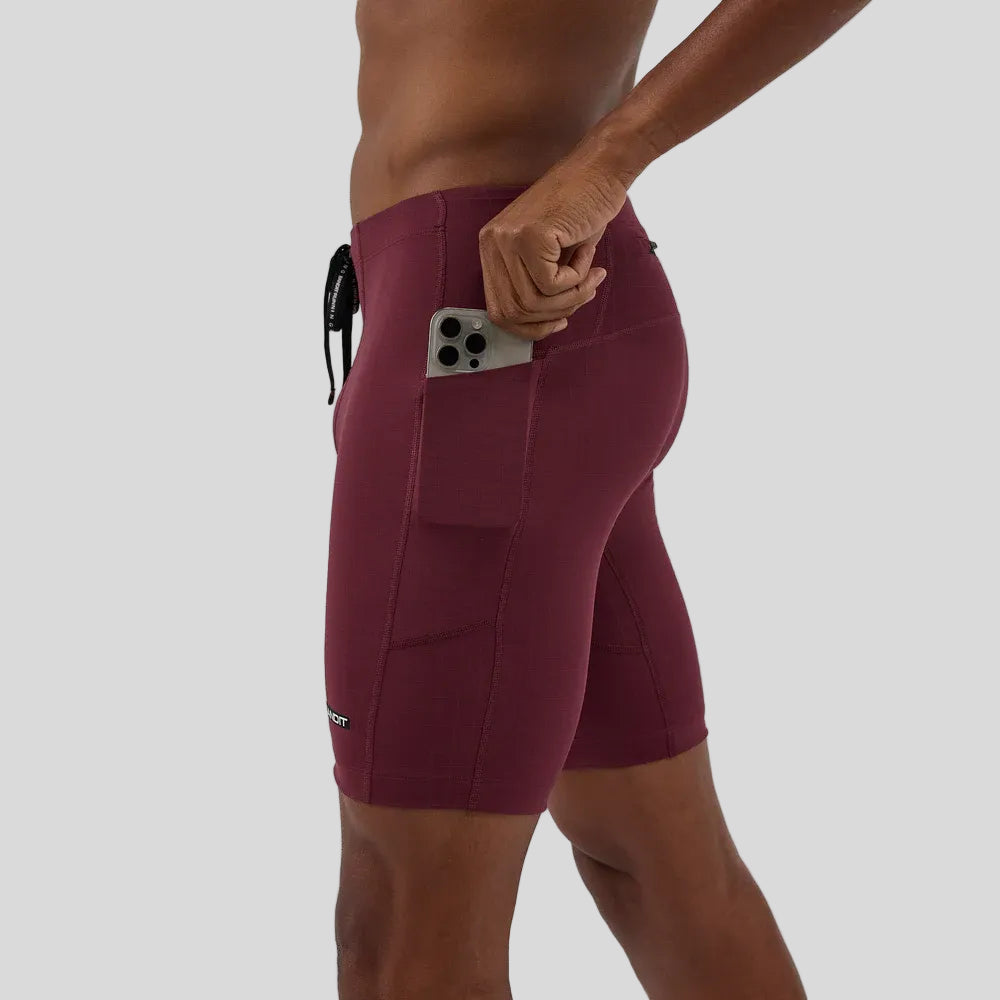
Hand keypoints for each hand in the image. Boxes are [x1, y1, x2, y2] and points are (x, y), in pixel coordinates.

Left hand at [478, 158, 627, 339]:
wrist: (602, 171)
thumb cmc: (582, 211)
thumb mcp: (551, 257)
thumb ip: (537, 287)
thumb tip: (539, 326)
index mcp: (492, 248)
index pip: (499, 310)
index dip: (529, 328)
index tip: (557, 322)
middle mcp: (492, 242)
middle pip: (515, 311)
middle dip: (555, 313)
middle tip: (583, 293)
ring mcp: (508, 238)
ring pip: (535, 302)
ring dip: (571, 296)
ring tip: (589, 273)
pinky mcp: (530, 236)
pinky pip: (553, 284)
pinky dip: (578, 278)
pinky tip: (587, 252)